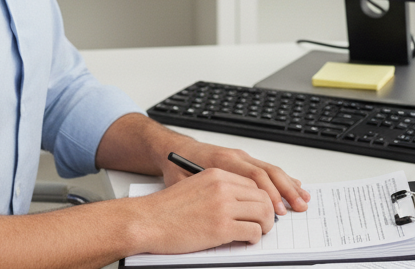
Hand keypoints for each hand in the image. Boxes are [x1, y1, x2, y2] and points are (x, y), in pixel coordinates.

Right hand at [132, 169, 275, 253]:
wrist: (146, 221)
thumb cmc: (166, 209)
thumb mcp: (195, 187)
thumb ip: (217, 189)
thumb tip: (239, 202)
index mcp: (216, 175)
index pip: (253, 183)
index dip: (261, 198)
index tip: (261, 208)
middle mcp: (222, 187)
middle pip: (262, 197)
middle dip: (268, 212)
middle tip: (265, 223)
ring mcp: (223, 207)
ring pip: (263, 213)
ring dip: (264, 225)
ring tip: (258, 232)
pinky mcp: (222, 228)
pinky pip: (253, 231)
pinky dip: (254, 237)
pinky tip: (247, 239)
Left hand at [162, 142, 310, 215]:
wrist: (173, 150)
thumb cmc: (176, 168)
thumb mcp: (186, 182)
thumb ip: (206, 195)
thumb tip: (225, 214)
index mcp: (222, 161)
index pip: (253, 176)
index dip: (268, 194)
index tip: (277, 211)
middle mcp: (235, 156)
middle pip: (268, 171)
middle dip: (286, 190)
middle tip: (299, 206)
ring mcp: (240, 157)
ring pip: (270, 169)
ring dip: (288, 185)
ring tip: (303, 199)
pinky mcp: (242, 160)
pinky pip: (266, 168)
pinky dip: (282, 178)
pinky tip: (293, 185)